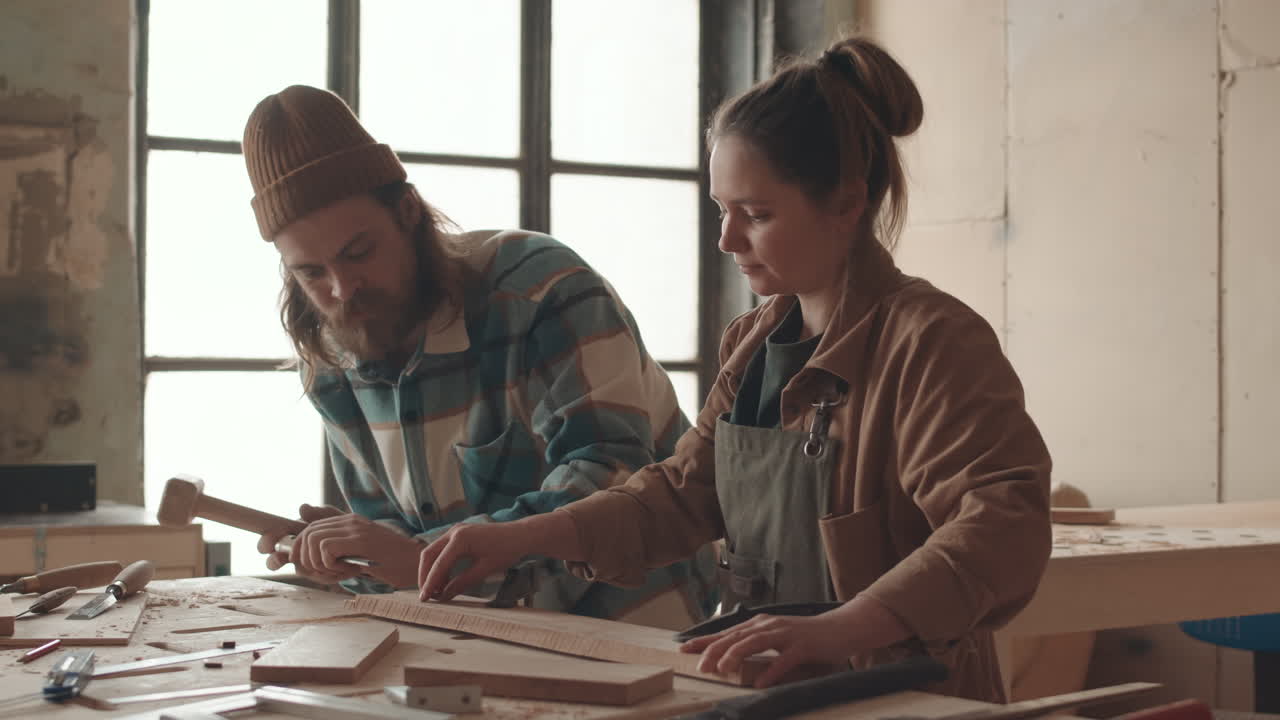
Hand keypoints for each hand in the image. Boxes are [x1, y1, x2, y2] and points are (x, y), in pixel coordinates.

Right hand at [256, 504, 343, 576]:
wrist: (356, 541)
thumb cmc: (336, 527)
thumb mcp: (329, 517)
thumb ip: (317, 513)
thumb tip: (303, 508)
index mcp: (290, 536)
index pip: (270, 540)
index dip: (266, 543)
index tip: (269, 546)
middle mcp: (293, 554)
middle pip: (273, 562)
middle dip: (274, 561)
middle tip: (281, 559)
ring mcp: (305, 566)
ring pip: (301, 570)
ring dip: (313, 567)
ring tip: (323, 564)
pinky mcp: (321, 575)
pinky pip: (321, 577)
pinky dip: (331, 572)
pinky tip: (344, 566)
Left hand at [287, 512, 423, 587]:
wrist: (417, 565)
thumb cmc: (390, 563)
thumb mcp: (359, 555)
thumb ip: (337, 549)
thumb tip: (311, 549)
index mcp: (350, 522)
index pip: (310, 527)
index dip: (300, 548)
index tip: (306, 567)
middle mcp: (350, 520)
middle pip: (307, 532)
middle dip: (304, 558)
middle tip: (323, 573)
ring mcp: (356, 528)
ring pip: (313, 540)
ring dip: (319, 563)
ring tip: (339, 573)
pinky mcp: (360, 540)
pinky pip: (326, 549)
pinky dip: (330, 565)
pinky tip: (349, 571)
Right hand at [417, 522, 530, 601]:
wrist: (520, 535)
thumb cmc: (506, 550)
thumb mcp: (485, 569)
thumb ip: (462, 582)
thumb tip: (444, 596)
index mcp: (460, 538)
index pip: (439, 564)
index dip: (430, 583)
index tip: (424, 599)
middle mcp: (454, 531)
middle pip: (429, 555)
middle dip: (425, 576)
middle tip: (427, 596)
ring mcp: (455, 531)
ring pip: (434, 552)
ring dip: (432, 571)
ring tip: (436, 591)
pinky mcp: (459, 534)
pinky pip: (443, 550)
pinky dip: (441, 565)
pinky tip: (445, 581)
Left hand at [680, 612, 857, 687]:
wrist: (842, 628)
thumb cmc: (808, 637)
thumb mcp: (777, 639)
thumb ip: (758, 647)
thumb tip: (733, 660)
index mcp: (760, 624)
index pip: (727, 633)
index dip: (705, 641)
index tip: (684, 649)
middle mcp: (769, 625)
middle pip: (735, 637)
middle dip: (714, 650)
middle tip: (699, 665)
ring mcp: (786, 634)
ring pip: (754, 643)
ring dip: (736, 656)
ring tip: (722, 669)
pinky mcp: (803, 646)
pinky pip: (784, 660)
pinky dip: (771, 672)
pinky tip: (760, 683)